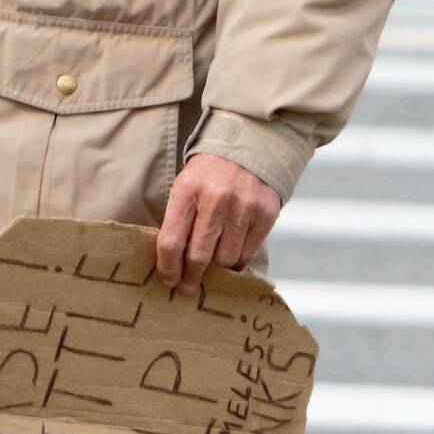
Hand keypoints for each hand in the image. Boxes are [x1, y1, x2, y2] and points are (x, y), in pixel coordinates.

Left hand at [156, 152, 281, 291]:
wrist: (249, 145)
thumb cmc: (209, 173)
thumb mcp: (186, 185)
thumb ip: (179, 219)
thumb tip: (173, 264)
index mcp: (187, 190)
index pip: (171, 240)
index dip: (168, 267)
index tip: (168, 280)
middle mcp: (216, 198)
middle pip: (199, 255)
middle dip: (190, 278)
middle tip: (187, 288)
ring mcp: (243, 206)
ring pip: (226, 259)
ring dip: (217, 267)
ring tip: (213, 263)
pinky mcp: (265, 213)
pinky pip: (247, 253)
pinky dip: (238, 260)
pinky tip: (231, 255)